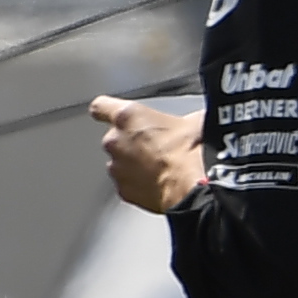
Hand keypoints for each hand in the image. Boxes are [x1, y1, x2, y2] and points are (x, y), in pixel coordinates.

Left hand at [89, 96, 201, 214]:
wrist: (193, 186)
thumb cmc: (192, 153)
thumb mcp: (197, 122)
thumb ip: (182, 120)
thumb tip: (194, 123)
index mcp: (128, 117)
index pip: (101, 106)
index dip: (107, 110)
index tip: (112, 113)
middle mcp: (116, 142)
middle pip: (115, 138)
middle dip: (132, 142)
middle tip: (158, 146)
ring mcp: (117, 168)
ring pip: (121, 163)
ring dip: (136, 164)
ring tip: (162, 167)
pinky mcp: (123, 190)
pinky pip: (128, 184)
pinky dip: (140, 184)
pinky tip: (161, 183)